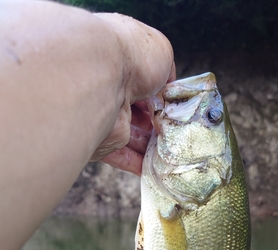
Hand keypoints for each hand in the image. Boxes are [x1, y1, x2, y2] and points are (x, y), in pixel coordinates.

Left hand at [90, 14, 174, 174]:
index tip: (177, 110)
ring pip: (133, 138)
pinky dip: (138, 164)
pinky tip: (156, 169)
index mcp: (124, 67)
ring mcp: (107, 118)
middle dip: (158, 125)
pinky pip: (121, 157)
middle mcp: (113, 92)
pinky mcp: (102, 141)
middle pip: (139, 115)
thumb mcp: (161, 52)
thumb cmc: (131, 56)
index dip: (162, 99)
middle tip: (177, 132)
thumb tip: (167, 90)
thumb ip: (167, 72)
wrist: (101, 75)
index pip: (146, 87)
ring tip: (173, 153)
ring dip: (152, 147)